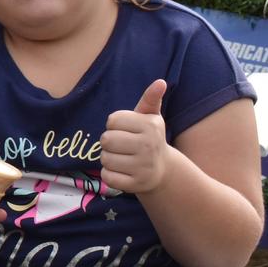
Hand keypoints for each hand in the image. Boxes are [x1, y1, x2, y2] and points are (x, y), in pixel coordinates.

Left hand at [101, 79, 170, 193]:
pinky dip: (110, 175)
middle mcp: (148, 146)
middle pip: (106, 140)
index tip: (127, 131)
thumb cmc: (148, 138)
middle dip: (109, 143)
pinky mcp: (135, 184)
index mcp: (150, 126)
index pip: (112, 120)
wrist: (162, 170)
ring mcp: (143, 167)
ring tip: (123, 159)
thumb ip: (150, 99)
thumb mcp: (150, 118)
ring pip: (104, 159)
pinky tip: (123, 172)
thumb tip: (160, 82)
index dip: (115, 125)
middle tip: (123, 146)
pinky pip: (107, 176)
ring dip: (109, 159)